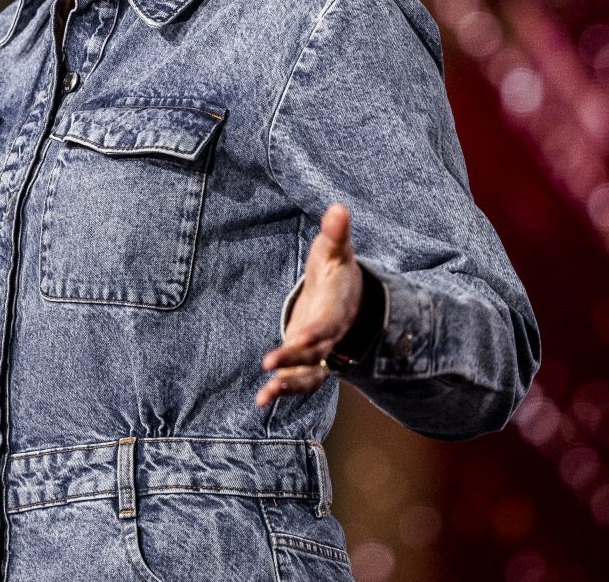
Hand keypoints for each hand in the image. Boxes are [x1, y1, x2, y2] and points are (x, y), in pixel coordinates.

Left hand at [256, 202, 362, 407]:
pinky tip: (261, 400)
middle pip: (316, 352)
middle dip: (294, 358)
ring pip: (309, 375)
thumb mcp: (335, 250)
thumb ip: (336, 233)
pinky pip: (299, 381)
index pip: (329, 321)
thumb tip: (338, 207)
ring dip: (287, 385)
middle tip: (269, 364)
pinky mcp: (308, 361)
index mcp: (337, 307)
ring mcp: (321, 352)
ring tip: (264, 397)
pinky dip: (283, 390)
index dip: (317, 329)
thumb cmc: (335, 270)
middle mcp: (331, 335)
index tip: (302, 336)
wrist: (347, 298)